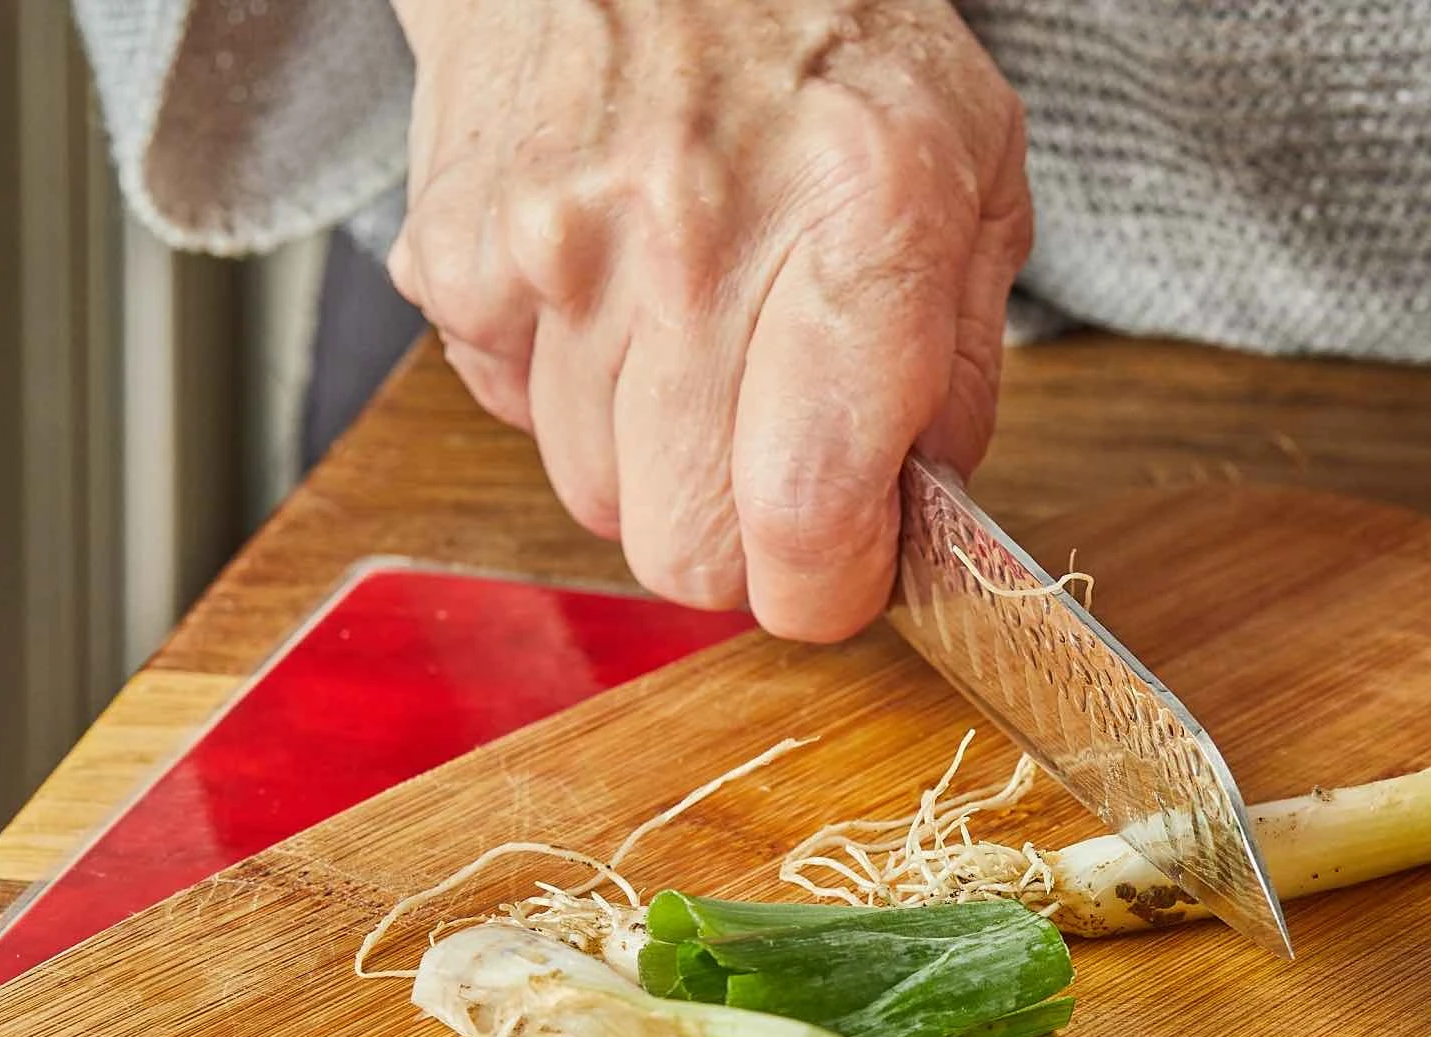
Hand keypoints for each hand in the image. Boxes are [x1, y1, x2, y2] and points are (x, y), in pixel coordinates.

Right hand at [386, 0, 1029, 639]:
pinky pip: (512, 414)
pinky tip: (616, 290)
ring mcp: (557, 246)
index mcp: (860, 214)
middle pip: (687, 546)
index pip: (809, 519)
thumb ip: (964, 362)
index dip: (833, 587)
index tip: (849, 567)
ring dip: (654, 456)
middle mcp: (695, 236)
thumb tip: (925, 517)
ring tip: (698, 335)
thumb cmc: (825, 28)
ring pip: (594, 495)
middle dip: (743, 538)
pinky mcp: (458, 255)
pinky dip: (566, 386)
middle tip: (776, 457)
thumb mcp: (973, 168)